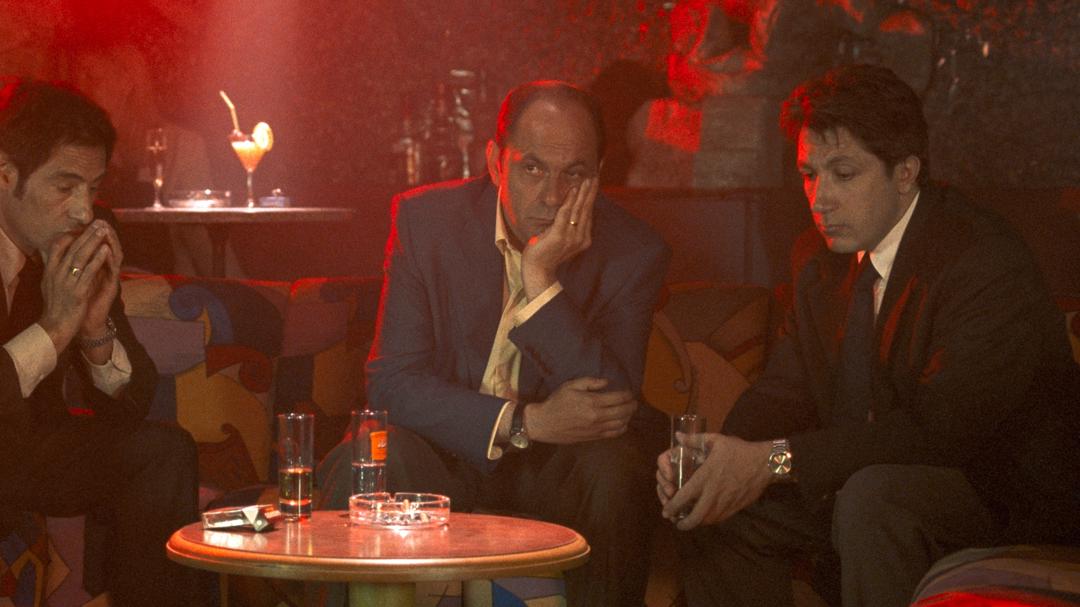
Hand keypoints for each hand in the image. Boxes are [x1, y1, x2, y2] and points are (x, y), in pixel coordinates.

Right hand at [38, 221, 115, 352]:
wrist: (55, 327)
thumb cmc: (56, 306)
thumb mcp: (49, 285)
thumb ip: (54, 270)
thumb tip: (55, 257)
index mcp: (49, 271)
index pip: (57, 246)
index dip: (70, 235)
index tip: (82, 226)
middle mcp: (56, 274)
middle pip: (71, 248)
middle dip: (86, 234)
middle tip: (97, 222)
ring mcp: (66, 282)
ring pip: (80, 257)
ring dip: (93, 241)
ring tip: (103, 230)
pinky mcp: (77, 292)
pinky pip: (88, 272)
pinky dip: (97, 259)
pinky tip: (105, 250)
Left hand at [520, 176, 597, 299]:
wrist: (538, 270)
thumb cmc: (546, 253)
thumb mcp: (560, 238)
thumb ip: (567, 227)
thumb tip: (568, 210)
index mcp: (582, 238)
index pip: (588, 214)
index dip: (591, 198)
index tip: (593, 184)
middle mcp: (580, 237)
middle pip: (587, 210)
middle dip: (591, 192)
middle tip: (595, 177)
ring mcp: (571, 237)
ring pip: (579, 210)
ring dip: (584, 193)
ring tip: (587, 180)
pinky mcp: (559, 235)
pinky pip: (565, 214)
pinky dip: (570, 200)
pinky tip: (574, 189)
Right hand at [526, 376, 635, 443]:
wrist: (544, 423)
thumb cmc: (556, 402)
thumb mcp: (570, 386)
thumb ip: (590, 382)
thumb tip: (607, 382)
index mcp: (592, 402)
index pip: (618, 398)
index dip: (627, 395)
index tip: (630, 392)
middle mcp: (597, 416)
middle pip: (623, 412)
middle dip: (632, 406)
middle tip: (634, 402)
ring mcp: (596, 429)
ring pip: (620, 424)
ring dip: (628, 417)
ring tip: (629, 411)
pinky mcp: (593, 437)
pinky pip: (613, 434)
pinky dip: (621, 428)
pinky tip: (623, 423)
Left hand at [657, 434, 772, 529]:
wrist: (765, 464)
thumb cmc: (739, 451)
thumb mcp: (717, 441)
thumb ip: (695, 440)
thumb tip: (679, 436)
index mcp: (705, 478)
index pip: (683, 497)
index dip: (672, 507)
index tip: (666, 511)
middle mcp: (713, 494)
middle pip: (695, 517)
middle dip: (683, 523)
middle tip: (676, 522)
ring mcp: (725, 503)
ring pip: (707, 521)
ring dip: (696, 523)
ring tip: (689, 521)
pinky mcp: (735, 508)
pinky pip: (719, 519)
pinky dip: (709, 520)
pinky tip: (706, 517)